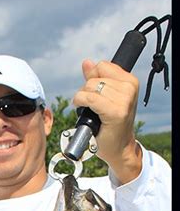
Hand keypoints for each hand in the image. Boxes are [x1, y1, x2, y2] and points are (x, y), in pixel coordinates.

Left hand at [72, 59, 141, 181]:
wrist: (118, 148)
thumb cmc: (111, 125)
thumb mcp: (105, 97)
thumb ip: (96, 78)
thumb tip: (86, 63)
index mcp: (130, 81)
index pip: (102, 66)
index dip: (92, 78)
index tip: (95, 92)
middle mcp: (130, 88)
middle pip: (95, 77)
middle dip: (87, 90)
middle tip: (92, 106)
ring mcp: (124, 100)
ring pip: (90, 87)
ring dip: (83, 98)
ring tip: (90, 110)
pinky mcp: (116, 111)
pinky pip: (89, 98)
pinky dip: (81, 102)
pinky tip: (82, 108)